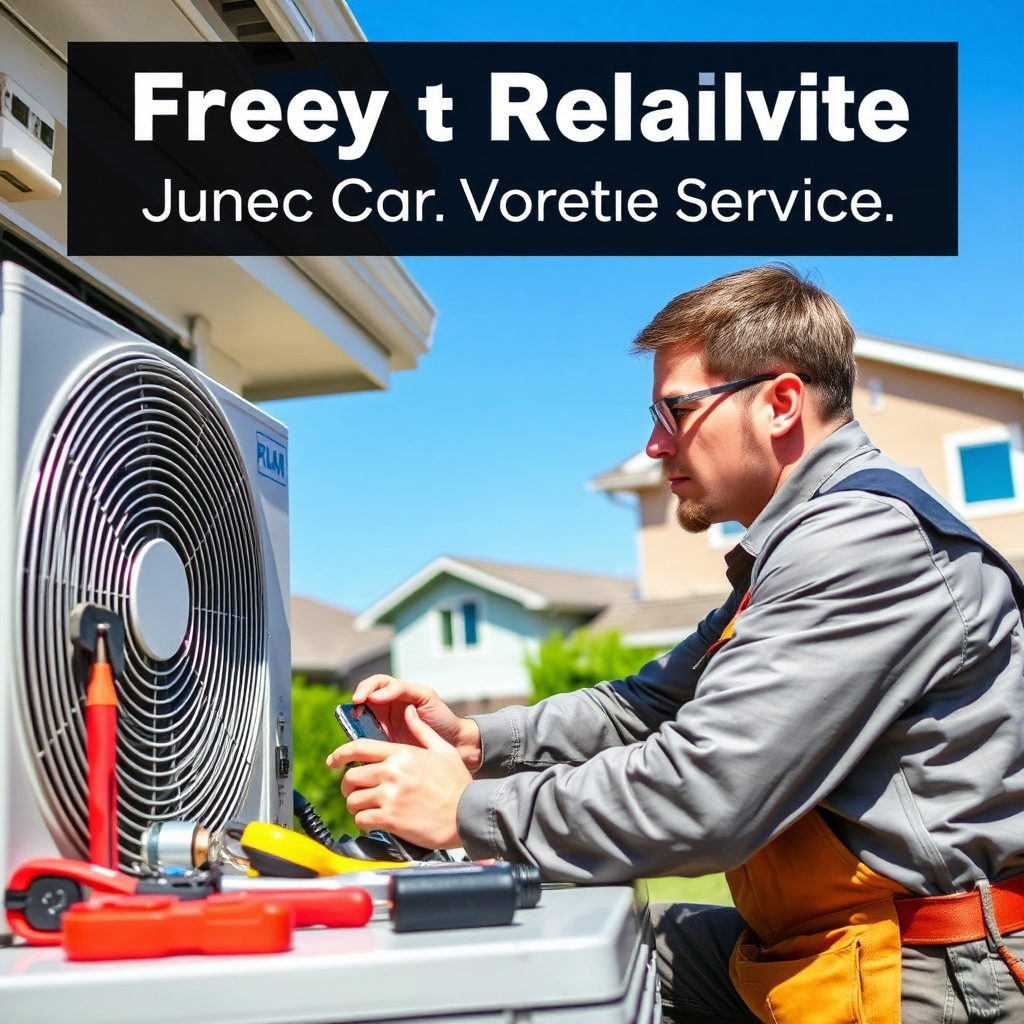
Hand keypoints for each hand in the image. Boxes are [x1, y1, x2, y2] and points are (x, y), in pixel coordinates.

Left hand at [327, 705, 470, 849]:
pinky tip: (372, 821)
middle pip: (351, 777)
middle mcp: (392, 772)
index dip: (340, 754)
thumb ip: (422, 730)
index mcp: (402, 753)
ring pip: (353, 800)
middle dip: (348, 786)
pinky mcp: (390, 819)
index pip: (360, 748)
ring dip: (355, 805)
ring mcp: (390, 796)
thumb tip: (409, 712)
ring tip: (365, 808)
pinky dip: (363, 822)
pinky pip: (362, 819)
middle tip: (355, 791)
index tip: (332, 761)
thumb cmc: (458, 784)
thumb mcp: (443, 750)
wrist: (468, 813)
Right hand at [351, 674, 481, 770]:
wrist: (454, 743)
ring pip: (361, 719)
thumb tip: (377, 695)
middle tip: (355, 707)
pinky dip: (360, 739)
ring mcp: (383, 725)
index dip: (366, 687)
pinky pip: (367, 739)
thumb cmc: (441, 717)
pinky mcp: (383, 743)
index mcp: (396, 693)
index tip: (362, 697)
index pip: (375, 684)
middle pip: (363, 699)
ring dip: (354, 719)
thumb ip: (403, 690)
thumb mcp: (426, 697)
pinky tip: (360, 740)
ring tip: (353, 723)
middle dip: (356, 701)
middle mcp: (386, 707)